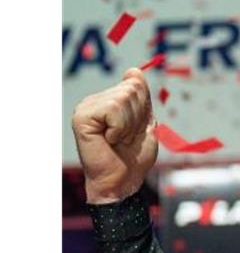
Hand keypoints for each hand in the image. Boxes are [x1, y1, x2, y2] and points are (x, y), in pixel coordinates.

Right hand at [71, 68, 158, 203]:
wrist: (123, 181)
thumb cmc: (134, 157)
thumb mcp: (145, 122)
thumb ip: (142, 98)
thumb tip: (133, 71)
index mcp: (109, 100)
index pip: (136, 82)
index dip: (143, 108)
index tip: (134, 128)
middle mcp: (95, 101)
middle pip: (132, 89)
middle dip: (137, 117)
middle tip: (126, 137)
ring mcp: (86, 107)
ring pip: (123, 98)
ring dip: (128, 125)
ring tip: (118, 139)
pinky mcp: (81, 117)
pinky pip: (113, 109)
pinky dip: (119, 128)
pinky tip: (109, 140)